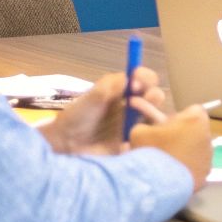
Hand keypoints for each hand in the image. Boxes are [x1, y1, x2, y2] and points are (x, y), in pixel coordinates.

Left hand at [38, 67, 166, 155]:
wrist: (66, 145)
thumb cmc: (76, 117)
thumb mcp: (90, 97)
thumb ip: (109, 86)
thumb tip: (130, 78)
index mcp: (122, 90)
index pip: (143, 79)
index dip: (145, 77)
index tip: (137, 81)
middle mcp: (132, 105)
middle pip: (155, 96)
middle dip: (154, 94)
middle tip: (142, 99)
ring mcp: (134, 124)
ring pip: (156, 116)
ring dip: (152, 114)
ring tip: (135, 118)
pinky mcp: (133, 143)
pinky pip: (148, 138)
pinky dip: (146, 135)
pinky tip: (132, 137)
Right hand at [131, 102, 214, 187]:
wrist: (158, 184)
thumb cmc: (151, 152)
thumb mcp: (139, 132)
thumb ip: (146, 125)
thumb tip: (146, 129)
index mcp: (195, 120)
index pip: (194, 110)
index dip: (181, 117)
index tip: (169, 126)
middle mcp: (207, 136)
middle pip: (196, 130)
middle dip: (183, 134)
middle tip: (165, 143)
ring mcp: (208, 157)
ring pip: (197, 149)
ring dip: (185, 152)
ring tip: (166, 161)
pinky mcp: (206, 174)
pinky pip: (196, 166)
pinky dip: (187, 168)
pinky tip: (172, 174)